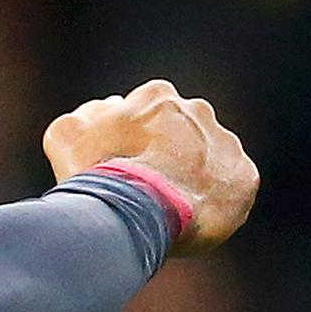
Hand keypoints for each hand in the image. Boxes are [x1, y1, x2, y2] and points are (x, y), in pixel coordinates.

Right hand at [42, 79, 259, 254]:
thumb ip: (84, 117)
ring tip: (166, 205)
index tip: (117, 162)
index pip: (142, 111)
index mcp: (157, 96)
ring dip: (189, 174)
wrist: (142, 213)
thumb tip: (107, 113)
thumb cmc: (99, 172)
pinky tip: (188, 215)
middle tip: (142, 184)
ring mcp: (226, 143)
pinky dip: (211, 198)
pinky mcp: (245, 177)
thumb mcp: (65, 136)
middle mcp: (198, 111)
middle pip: (178, 131)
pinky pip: (228, 186)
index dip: (126, 138)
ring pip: (206, 157)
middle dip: (164, 152)